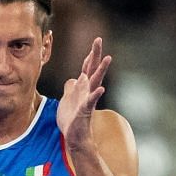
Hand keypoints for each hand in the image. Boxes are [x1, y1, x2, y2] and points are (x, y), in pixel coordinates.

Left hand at [59, 36, 109, 153]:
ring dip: (100, 70)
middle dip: (95, 55)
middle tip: (98, 40)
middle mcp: (86, 90)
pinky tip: (101, 89)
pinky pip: (91, 101)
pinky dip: (96, 95)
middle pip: (92, 70)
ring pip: (95, 82)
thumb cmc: (71, 118)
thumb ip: (71, 88)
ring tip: (107, 58)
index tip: (96, 41)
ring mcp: (87, 99)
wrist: (74, 135)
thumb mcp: (67, 99)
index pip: (87, 68)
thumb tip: (72, 78)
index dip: (90, 56)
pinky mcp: (85, 111)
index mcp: (82, 87)